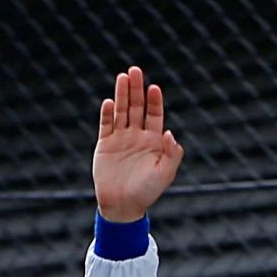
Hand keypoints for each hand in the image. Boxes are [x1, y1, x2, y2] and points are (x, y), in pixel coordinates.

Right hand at [93, 65, 182, 222]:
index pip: (155, 115)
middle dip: (136, 89)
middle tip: (135, 71)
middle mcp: (137, 136)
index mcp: (154, 141)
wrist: (123, 206)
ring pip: (121, 111)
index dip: (154, 101)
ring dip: (122, 94)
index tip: (154, 88)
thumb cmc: (147, 192)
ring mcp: (120, 138)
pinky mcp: (105, 144)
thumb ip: (171, 154)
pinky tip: (109, 102)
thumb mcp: (165, 174)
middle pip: (137, 107)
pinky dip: (107, 113)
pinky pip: (106, 125)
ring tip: (123, 77)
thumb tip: (170, 133)